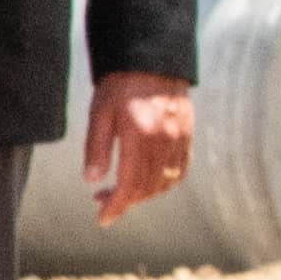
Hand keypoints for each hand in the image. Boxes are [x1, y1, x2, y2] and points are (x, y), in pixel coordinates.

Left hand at [80, 68, 200, 224]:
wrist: (151, 60)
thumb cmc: (120, 85)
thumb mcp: (99, 114)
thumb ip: (96, 148)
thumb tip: (93, 181)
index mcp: (141, 137)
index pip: (131, 185)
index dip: (117, 206)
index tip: (103, 219)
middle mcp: (166, 141)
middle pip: (148, 187)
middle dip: (126, 202)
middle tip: (102, 202)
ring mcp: (181, 139)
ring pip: (166, 182)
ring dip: (144, 194)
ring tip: (120, 192)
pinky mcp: (188, 135)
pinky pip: (181, 170)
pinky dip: (164, 183)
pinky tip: (146, 182)